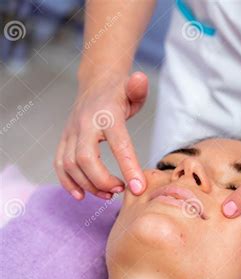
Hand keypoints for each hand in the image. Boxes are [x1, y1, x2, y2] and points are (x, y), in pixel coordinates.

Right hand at [54, 72, 147, 199]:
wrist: (96, 84)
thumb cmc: (120, 92)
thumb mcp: (134, 88)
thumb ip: (138, 88)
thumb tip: (140, 79)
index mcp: (106, 114)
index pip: (118, 144)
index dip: (129, 167)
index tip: (138, 188)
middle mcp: (85, 124)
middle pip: (86, 159)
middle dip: (103, 181)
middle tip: (121, 190)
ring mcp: (71, 132)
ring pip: (71, 165)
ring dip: (89, 185)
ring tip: (109, 194)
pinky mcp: (64, 140)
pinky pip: (59, 165)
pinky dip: (68, 183)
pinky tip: (82, 195)